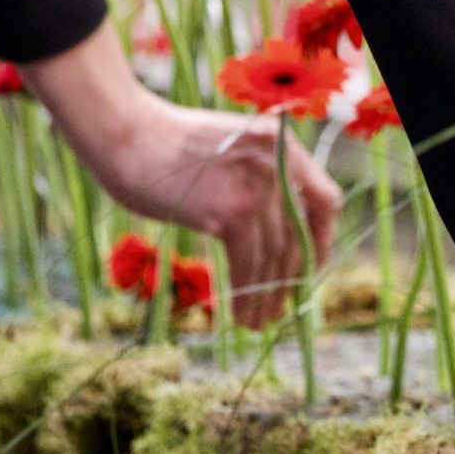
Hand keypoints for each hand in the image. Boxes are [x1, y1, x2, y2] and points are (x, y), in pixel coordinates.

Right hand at [17, 22, 340, 328]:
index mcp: (286, 147)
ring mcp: (258, 189)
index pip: (326, 200)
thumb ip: (263, 177)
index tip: (310, 268)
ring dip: (267, 295)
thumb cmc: (169, 145)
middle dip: (291, 278)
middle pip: (301, 236)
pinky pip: (249, 264)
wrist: (127, 132)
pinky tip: (238, 313)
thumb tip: (280, 232)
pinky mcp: (230, 213)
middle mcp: (281, 166)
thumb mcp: (235, 149)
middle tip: (278, 307)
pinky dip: (245, 294)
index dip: (322, 240)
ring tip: (257, 321)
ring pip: (276, 257)